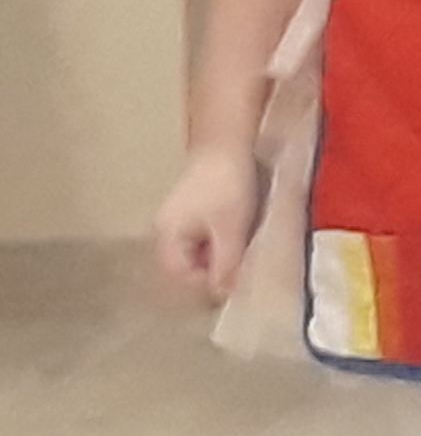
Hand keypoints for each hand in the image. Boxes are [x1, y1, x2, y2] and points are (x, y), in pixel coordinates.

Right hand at [153, 142, 264, 303]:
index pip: (178, 275)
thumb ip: (225, 262)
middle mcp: (165, 227)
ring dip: (214, 255)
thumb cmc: (227, 186)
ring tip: (240, 252)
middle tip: (237, 271)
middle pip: (182, 263)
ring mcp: (177, 215)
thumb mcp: (231, 228)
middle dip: (208, 271)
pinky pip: (200, 233)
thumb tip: (221, 293)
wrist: (227, 141)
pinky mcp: (191, 204)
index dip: (203, 284)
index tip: (232, 282)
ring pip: (193, 248)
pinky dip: (217, 240)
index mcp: (168, 235)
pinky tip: (237, 234)